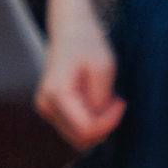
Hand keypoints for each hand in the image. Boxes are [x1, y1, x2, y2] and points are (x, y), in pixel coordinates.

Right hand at [37, 3, 124, 148]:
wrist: (69, 28)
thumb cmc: (87, 43)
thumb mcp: (103, 69)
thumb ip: (101, 102)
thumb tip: (99, 126)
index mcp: (56, 94)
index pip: (87, 129)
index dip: (109, 122)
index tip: (121, 101)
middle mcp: (46, 105)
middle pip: (81, 138)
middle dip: (103, 125)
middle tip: (116, 101)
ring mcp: (45, 108)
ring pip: (78, 136)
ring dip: (97, 123)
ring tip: (107, 98)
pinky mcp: (50, 108)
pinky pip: (74, 127)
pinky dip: (90, 119)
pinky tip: (96, 100)